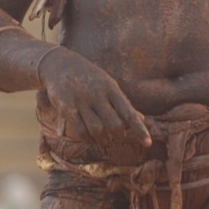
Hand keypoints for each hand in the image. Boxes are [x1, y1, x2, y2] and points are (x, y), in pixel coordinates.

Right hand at [37, 46, 151, 148]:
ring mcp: (81, 101)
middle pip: (114, 125)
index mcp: (111, 87)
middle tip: (116, 138)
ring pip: (97, 130)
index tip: (148, 143)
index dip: (139, 129)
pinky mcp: (67, 107)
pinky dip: (88, 139)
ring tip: (104, 139)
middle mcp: (97, 94)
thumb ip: (123, 103)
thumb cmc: (89, 77)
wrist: (59, 64)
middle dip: (118, 136)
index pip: (129, 112)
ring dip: (103, 139)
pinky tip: (90, 138)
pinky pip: (80, 131)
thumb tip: (142, 119)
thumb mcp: (108, 84)